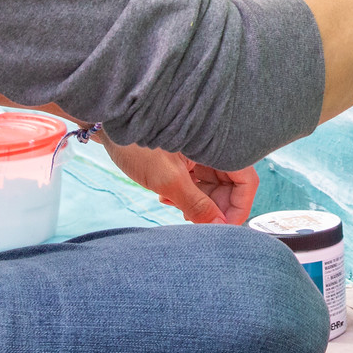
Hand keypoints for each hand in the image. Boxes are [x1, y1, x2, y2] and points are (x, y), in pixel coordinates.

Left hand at [103, 139, 258, 223]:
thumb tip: (220, 228)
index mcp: (217, 144)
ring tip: (171, 202)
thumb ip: (196, 205)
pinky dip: (185, 193)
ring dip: (196, 202)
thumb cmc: (135, 143)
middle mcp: (213, 146)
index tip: (223, 229)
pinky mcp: (185, 156)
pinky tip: (166, 196)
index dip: (238, 208)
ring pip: (212, 186)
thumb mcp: (167, 179)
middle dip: (213, 207)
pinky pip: (197, 181)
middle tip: (190, 218)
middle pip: (230, 186)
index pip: (247, 181)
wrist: (106, 123)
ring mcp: (199, 151)